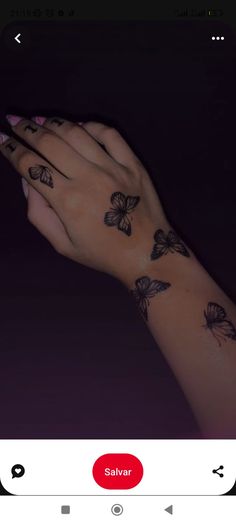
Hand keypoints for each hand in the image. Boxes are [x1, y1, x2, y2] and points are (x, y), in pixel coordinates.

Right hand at [0, 117, 168, 284]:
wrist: (147, 254)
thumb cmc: (102, 254)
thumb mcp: (62, 244)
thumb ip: (38, 213)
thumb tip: (26, 181)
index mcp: (67, 201)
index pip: (31, 166)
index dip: (11, 150)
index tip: (1, 140)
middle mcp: (88, 178)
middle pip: (49, 143)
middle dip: (26, 130)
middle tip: (15, 122)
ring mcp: (113, 168)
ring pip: (76, 134)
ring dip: (53, 123)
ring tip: (39, 120)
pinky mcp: (132, 164)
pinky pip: (109, 134)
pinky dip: (90, 126)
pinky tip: (78, 128)